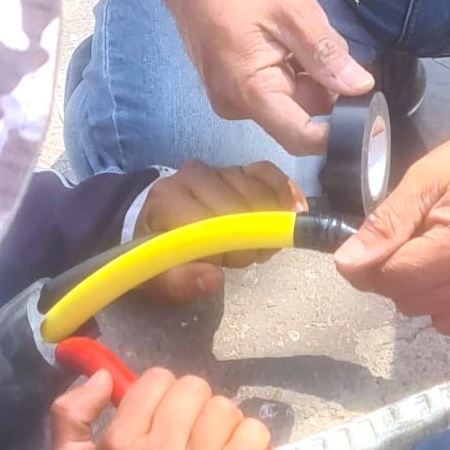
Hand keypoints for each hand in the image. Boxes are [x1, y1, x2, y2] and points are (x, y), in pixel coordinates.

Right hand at [50, 365, 272, 449]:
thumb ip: (70, 413)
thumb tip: (103, 376)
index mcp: (120, 444)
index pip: (157, 380)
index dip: (159, 390)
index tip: (158, 413)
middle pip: (193, 390)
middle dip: (189, 403)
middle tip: (184, 429)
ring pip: (224, 411)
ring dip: (218, 421)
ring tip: (208, 445)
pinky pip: (250, 444)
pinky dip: (249, 438)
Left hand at [134, 160, 304, 302]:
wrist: (154, 222)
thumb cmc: (157, 253)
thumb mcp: (157, 278)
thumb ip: (179, 282)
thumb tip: (214, 278)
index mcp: (168, 200)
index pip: (214, 224)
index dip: (229, 248)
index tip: (230, 265)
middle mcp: (191, 177)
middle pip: (241, 208)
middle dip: (251, 239)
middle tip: (247, 258)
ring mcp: (216, 169)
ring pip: (259, 194)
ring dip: (269, 222)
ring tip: (258, 243)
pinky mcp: (235, 168)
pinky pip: (267, 173)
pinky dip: (285, 191)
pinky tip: (296, 209)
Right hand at [166, 0, 371, 154]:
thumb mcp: (291, 9)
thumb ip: (326, 52)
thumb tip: (361, 87)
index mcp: (250, 91)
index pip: (302, 137)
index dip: (341, 132)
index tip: (371, 116)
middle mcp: (238, 105)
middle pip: (301, 113)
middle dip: (325, 84)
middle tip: (328, 40)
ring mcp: (232, 97)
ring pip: (292, 98)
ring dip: (307, 71)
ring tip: (297, 30)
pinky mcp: (232, 85)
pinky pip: (275, 86)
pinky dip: (291, 66)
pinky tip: (283, 35)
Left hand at [333, 115, 449, 361]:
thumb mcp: (426, 180)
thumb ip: (386, 225)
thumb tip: (347, 265)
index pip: (391, 282)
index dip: (376, 265)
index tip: (382, 249)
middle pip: (416, 305)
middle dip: (410, 277)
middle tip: (431, 243)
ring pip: (448, 324)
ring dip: (443, 299)